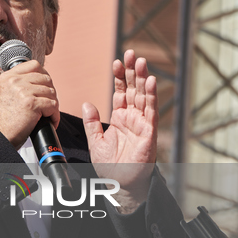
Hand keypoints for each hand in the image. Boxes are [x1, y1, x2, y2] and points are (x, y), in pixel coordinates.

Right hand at [0, 60, 58, 148]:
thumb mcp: (3, 95)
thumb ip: (17, 86)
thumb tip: (39, 86)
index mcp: (8, 77)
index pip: (34, 65)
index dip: (44, 76)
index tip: (45, 88)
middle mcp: (15, 81)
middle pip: (46, 79)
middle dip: (50, 93)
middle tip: (47, 106)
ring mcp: (24, 91)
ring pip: (51, 93)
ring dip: (53, 106)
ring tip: (48, 116)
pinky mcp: (32, 104)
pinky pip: (53, 105)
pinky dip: (54, 116)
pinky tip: (49, 122)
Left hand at [82, 50, 157, 210]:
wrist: (120, 184)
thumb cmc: (111, 167)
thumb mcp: (96, 142)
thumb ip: (92, 123)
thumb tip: (86, 104)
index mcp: (120, 119)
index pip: (120, 92)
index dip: (119, 77)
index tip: (117, 62)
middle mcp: (132, 118)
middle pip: (133, 89)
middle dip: (132, 71)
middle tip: (131, 53)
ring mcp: (142, 124)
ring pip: (143, 96)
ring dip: (143, 79)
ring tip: (141, 61)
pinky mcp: (149, 132)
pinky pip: (151, 111)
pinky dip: (151, 96)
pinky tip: (150, 82)